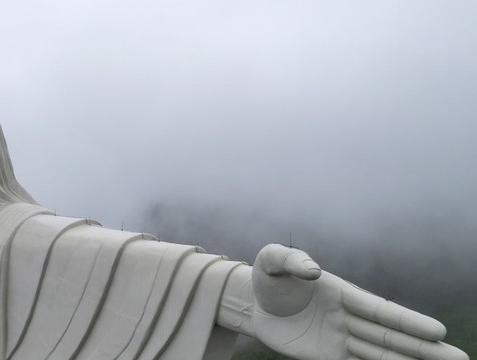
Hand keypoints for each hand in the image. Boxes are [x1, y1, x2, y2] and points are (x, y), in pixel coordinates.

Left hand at [251, 244, 467, 359]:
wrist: (252, 301)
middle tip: (459, 358)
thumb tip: (313, 271)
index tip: (437, 331)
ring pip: (379, 354)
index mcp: (340, 292)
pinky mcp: (325, 355)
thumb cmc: (267, 276)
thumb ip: (291, 260)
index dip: (407, 321)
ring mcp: (338, 337)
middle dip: (424, 348)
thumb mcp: (272, 260)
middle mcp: (346, 317)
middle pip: (389, 336)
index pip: (379, 310)